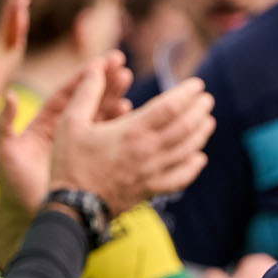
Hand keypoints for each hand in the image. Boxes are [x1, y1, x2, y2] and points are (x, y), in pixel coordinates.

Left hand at [0, 52, 135, 215]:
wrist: (26, 216)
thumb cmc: (11, 184)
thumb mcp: (5, 151)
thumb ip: (4, 123)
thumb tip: (10, 95)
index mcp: (45, 124)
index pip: (67, 94)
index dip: (83, 77)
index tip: (99, 61)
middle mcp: (65, 132)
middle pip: (88, 100)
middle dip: (105, 82)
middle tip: (122, 66)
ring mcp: (79, 147)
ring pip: (101, 117)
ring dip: (115, 99)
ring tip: (128, 84)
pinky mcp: (91, 161)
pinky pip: (108, 140)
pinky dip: (119, 127)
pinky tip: (130, 115)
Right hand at [48, 70, 215, 213]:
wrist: (73, 208)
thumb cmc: (70, 163)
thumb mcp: (69, 123)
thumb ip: (86, 93)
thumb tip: (96, 68)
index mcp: (132, 132)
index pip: (171, 107)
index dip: (187, 94)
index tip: (197, 85)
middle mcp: (148, 151)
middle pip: (185, 127)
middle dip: (199, 111)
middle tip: (207, 100)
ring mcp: (153, 173)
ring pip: (187, 151)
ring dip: (201, 134)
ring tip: (208, 121)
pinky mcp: (151, 190)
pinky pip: (180, 178)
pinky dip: (193, 167)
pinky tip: (199, 159)